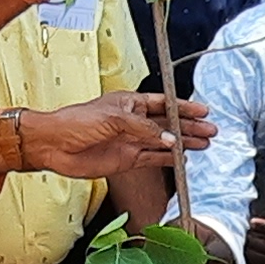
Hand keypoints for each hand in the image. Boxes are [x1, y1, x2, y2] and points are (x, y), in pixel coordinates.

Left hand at [5, 93, 210, 179]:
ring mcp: (131, 141)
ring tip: (204, 144)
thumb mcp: (113, 119)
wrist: (54, 145)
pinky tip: (182, 158)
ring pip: (164, 142)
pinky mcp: (126, 159)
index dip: (183, 107)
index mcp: (129, 104)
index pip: (163, 103)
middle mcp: (133, 122)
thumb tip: (170, 140)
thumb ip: (144, 130)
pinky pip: (153, 159)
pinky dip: (168, 159)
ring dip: (184, 143)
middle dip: (190, 126)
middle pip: (168, 123)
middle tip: (210, 130)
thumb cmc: (76, 123)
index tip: (203, 110)